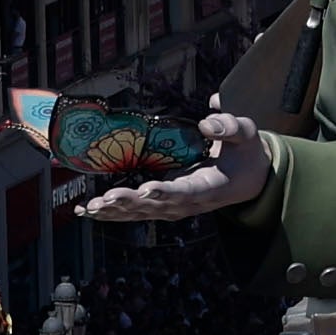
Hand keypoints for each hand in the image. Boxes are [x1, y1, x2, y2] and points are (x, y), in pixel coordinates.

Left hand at [83, 110, 274, 223]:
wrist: (249, 179)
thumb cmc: (245, 154)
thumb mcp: (247, 135)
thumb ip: (230, 127)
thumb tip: (207, 121)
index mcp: (211, 187)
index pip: (187, 192)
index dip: (166, 192)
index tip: (148, 189)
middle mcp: (189, 203)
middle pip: (156, 207)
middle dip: (129, 203)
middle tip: (106, 199)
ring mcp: (174, 208)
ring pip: (141, 213)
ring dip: (115, 211)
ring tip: (91, 208)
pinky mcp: (162, 207)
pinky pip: (134, 213)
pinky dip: (110, 213)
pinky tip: (87, 212)